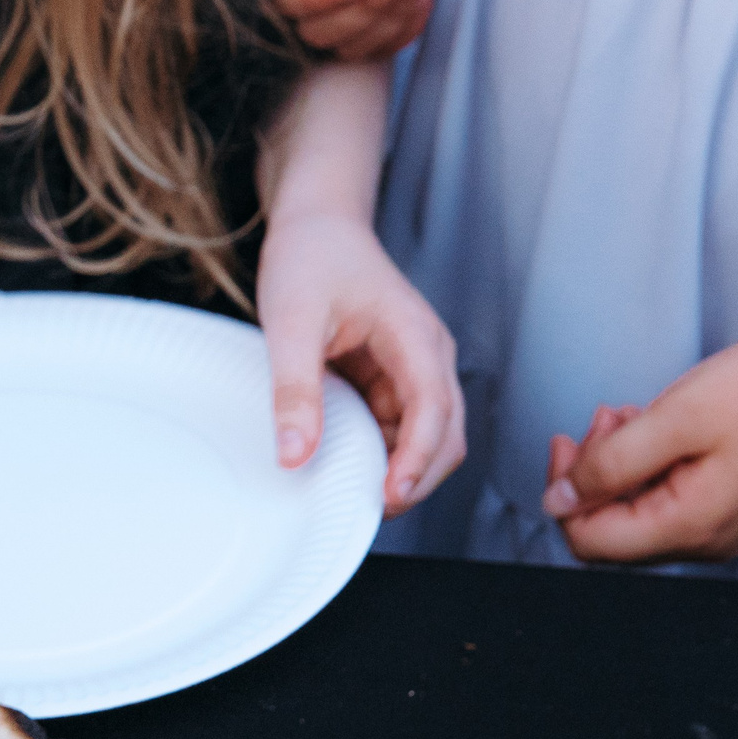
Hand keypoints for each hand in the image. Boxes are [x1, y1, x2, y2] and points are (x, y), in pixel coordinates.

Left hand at [259, 209, 464, 511]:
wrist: (318, 226)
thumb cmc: (311, 259)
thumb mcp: (291, 322)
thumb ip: (294, 389)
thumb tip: (296, 456)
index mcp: (414, 335)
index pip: (434, 410)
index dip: (417, 460)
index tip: (389, 498)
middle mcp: (428, 356)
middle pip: (447, 435)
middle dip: (416, 477)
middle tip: (367, 512)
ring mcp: (416, 369)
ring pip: (428, 438)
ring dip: (400, 469)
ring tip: (353, 495)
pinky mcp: (397, 380)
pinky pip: (401, 428)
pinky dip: (383, 453)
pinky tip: (348, 466)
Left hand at [543, 319, 737, 562]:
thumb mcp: (672, 419)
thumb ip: (607, 465)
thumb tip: (556, 502)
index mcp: (691, 529)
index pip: (589, 541)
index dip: (564, 493)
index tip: (566, 438)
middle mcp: (707, 544)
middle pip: (610, 532)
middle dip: (592, 476)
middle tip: (606, 416)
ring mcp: (722, 529)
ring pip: (636, 514)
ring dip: (619, 465)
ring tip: (630, 413)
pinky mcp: (731, 508)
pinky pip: (667, 501)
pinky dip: (648, 465)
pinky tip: (654, 425)